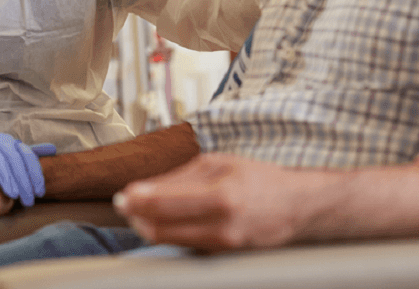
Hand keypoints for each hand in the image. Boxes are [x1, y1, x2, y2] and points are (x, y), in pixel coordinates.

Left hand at [112, 153, 310, 251]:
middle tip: (124, 204)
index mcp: (221, 194)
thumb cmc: (257, 180)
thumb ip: (181, 176)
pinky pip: (185, 244)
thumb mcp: (219, 164)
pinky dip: (169, 233)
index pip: (166, 201)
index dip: (138, 200)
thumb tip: (147, 186)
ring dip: (148, 226)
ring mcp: (222, 244)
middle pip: (163, 226)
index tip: (123, 195)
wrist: (295, 207)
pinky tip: (161, 222)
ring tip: (137, 213)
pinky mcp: (223, 255)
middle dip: (137, 216)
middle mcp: (221, 224)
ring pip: (171, 240)